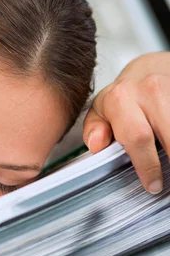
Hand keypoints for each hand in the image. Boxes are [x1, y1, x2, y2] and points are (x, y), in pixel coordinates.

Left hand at [83, 52, 169, 193]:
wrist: (150, 69)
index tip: (153, 186)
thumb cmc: (122, 98)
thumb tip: (96, 146)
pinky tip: (169, 146)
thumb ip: (94, 130)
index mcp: (121, 98)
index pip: (137, 137)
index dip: (147, 165)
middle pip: (169, 135)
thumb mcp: (100, 112)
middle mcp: (150, 90)